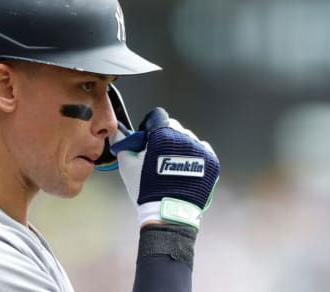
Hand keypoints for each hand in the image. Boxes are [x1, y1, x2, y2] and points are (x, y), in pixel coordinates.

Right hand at [110, 107, 219, 228]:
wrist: (168, 213)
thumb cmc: (147, 189)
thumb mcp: (127, 165)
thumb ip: (123, 143)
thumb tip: (118, 132)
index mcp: (163, 134)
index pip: (157, 117)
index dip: (150, 127)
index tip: (148, 139)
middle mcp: (184, 137)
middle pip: (173, 127)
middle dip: (165, 136)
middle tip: (158, 154)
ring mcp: (200, 149)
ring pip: (188, 138)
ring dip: (180, 146)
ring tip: (172, 165)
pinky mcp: (212, 161)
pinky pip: (202, 150)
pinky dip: (194, 156)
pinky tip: (184, 169)